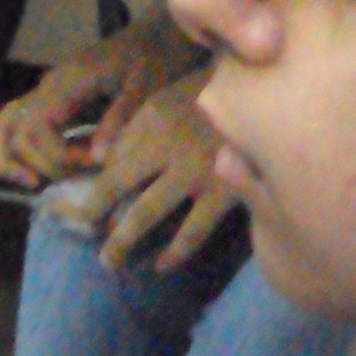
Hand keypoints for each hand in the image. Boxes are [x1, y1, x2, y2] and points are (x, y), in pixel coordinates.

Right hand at [0, 14, 200, 185]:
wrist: (162, 32)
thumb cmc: (158, 56)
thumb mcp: (146, 86)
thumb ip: (119, 118)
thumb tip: (96, 158)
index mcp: (68, 82)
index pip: (35, 128)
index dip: (58, 156)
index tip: (92, 163)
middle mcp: (50, 86)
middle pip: (13, 131)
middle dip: (37, 163)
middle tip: (72, 176)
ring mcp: (48, 91)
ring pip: (5, 126)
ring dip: (14, 158)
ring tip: (36, 182)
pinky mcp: (55, 98)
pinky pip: (21, 124)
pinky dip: (22, 149)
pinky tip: (48, 168)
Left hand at [78, 70, 241, 271]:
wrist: (275, 91)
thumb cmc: (220, 91)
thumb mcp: (173, 96)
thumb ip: (139, 125)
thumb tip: (100, 159)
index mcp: (151, 118)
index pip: (111, 157)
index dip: (94, 180)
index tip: (82, 202)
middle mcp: (165, 145)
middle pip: (117, 186)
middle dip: (94, 212)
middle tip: (80, 227)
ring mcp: (194, 171)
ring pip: (146, 213)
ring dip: (123, 240)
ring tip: (109, 261)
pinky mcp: (224, 192)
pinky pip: (192, 232)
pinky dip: (175, 251)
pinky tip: (162, 264)